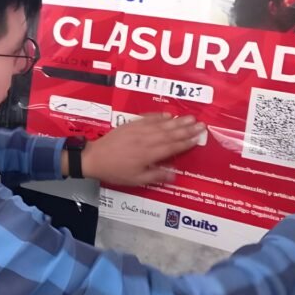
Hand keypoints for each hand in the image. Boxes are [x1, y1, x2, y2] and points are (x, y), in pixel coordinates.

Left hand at [80, 114, 204, 185]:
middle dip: (187, 129)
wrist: (94, 158)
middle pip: (170, 133)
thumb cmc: (115, 171)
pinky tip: (167, 115)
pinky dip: (158, 116)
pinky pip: (147, 118)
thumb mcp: (136, 179)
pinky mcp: (130, 125)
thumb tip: (175, 175)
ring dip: (177, 121)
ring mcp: (138, 130)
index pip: (172, 147)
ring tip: (190, 117)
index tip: (198, 138)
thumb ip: (156, 176)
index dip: (186, 142)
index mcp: (148, 154)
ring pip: (161, 124)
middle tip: (201, 124)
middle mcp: (146, 140)